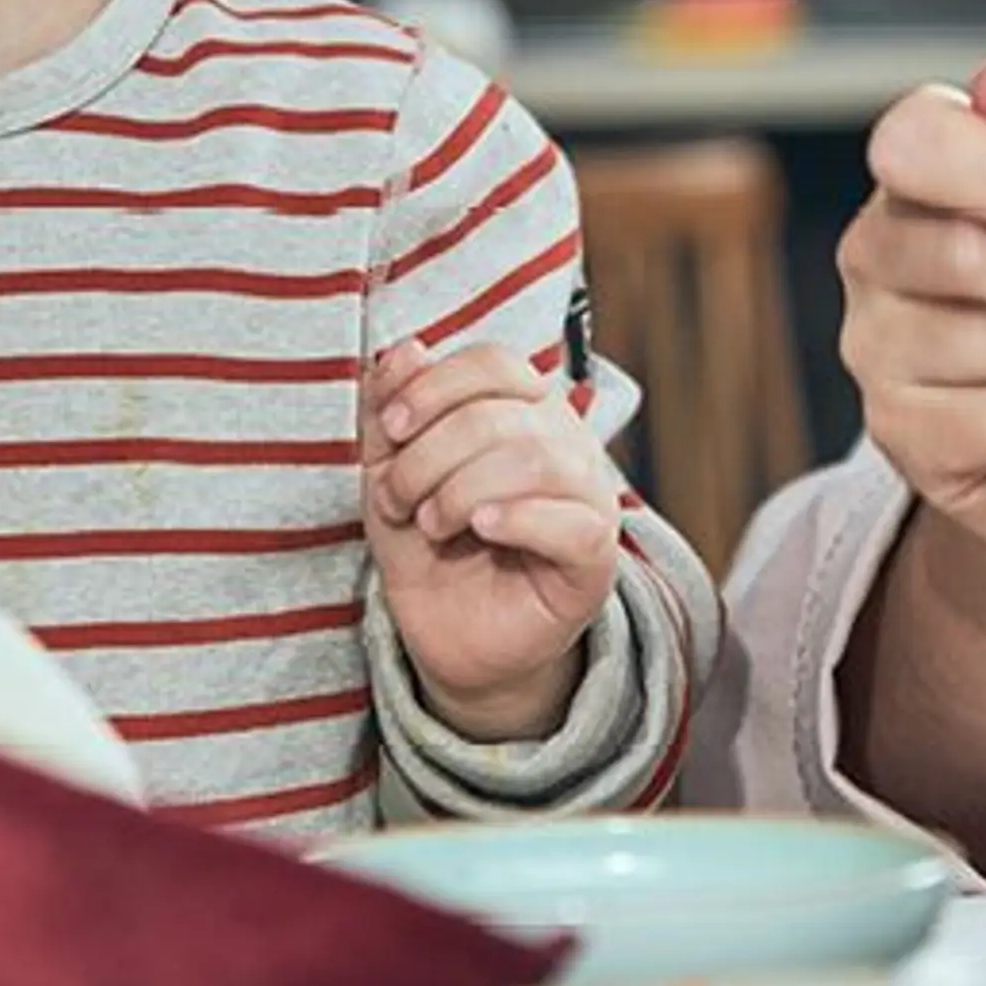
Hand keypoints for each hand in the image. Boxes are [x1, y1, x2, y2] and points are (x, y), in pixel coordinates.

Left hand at [364, 337, 624, 739]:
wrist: (452, 636)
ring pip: (535, 459)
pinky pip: (571, 521)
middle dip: (429, 455)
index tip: (390, 428)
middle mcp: (566, 441)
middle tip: (397, 500)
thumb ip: (390, 412)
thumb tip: (406, 349)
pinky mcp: (595, 555)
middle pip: (500, 415)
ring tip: (431, 523)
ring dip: (460, 489)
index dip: (436, 386)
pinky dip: (516, 516)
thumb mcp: (391, 475)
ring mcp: (588, 496)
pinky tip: (481, 529)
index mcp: (524, 410)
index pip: (495, 363)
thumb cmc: (431, 545)